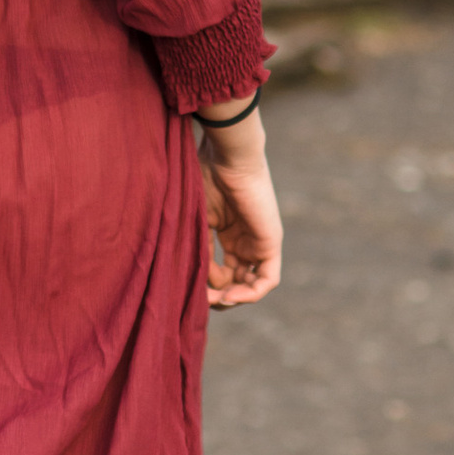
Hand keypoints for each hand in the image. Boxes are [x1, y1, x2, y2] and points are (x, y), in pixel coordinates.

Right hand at [199, 113, 282, 307]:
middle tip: (199, 297)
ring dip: (231, 298)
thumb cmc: (203, 175)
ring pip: (250, 284)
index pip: (219, 271)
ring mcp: (258, 242)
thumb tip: (183, 277)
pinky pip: (266, 279)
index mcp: (226, 231)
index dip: (203, 283)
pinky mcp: (270, 242)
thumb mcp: (192, 217)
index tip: (186, 283)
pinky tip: (228, 295)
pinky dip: (250, 293)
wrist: (227, 155)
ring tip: (212, 299)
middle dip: (216, 294)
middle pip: (234, 281)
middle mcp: (244, 239)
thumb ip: (191, 245)